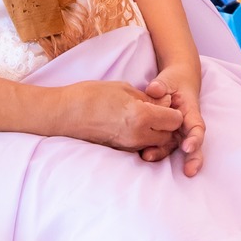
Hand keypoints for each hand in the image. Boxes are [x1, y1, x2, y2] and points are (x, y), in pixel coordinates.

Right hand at [60, 80, 184, 154]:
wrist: (64, 114)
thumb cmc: (92, 95)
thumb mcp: (125, 89)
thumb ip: (149, 99)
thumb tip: (165, 105)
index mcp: (142, 116)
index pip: (175, 120)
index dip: (173, 110)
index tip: (164, 102)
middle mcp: (139, 136)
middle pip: (169, 135)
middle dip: (168, 124)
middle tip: (157, 109)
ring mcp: (129, 146)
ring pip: (156, 143)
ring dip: (156, 132)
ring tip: (144, 116)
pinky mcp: (120, 151)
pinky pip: (141, 146)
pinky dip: (144, 137)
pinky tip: (133, 124)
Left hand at [142, 62, 206, 174]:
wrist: (175, 82)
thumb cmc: (173, 81)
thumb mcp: (168, 79)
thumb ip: (162, 84)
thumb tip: (154, 89)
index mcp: (191, 112)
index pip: (197, 128)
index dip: (195, 139)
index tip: (188, 147)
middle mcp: (186, 126)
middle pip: (193, 146)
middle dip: (193, 159)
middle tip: (189, 171)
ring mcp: (177, 132)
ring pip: (174, 148)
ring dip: (164, 155)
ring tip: (148, 157)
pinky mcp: (166, 135)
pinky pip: (161, 145)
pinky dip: (154, 150)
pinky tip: (143, 154)